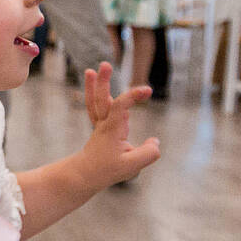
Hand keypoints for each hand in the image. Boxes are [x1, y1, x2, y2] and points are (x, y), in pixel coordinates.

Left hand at [80, 62, 159, 186]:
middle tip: (104, 64)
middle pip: (102, 99)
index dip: (133, 96)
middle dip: (103, 81)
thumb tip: (155, 142)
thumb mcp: (131, 166)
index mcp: (111, 130)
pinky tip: (97, 86)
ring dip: (94, 86)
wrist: (85, 176)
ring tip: (91, 71)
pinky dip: (95, 96)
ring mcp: (100, 125)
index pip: (120, 107)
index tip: (147, 90)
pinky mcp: (101, 128)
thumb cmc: (107, 170)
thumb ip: (147, 153)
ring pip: (95, 102)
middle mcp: (104, 124)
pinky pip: (95, 108)